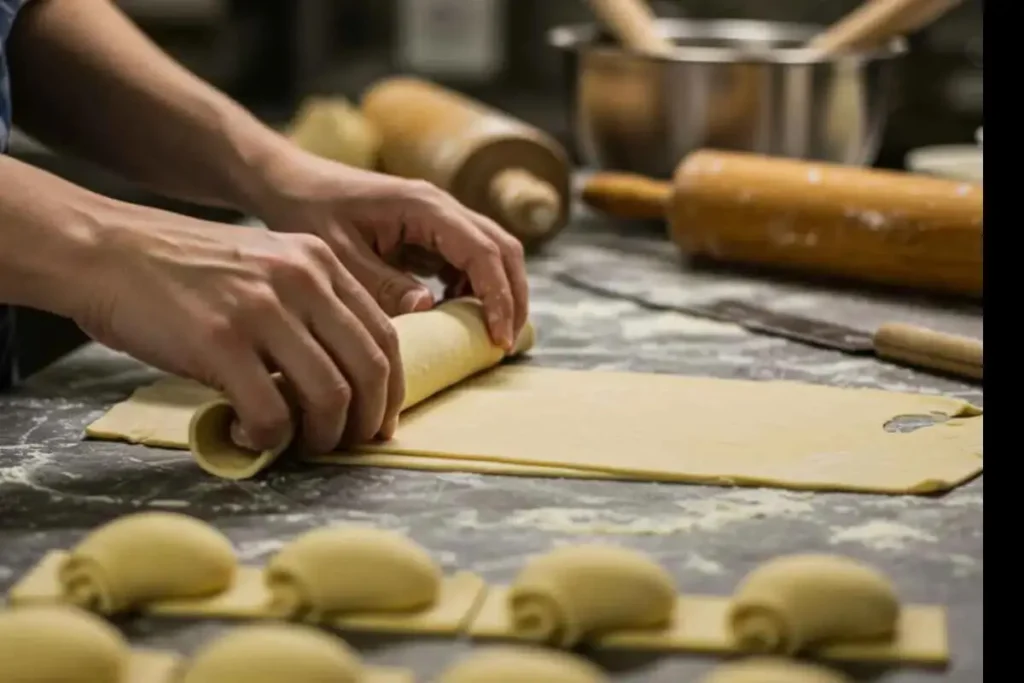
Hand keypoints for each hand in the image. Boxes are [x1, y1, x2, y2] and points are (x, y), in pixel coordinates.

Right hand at [76, 201, 404, 453]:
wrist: (107, 250)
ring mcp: (262, 309)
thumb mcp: (265, 265)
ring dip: (322, 438)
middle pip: (369, 368)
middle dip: (366, 421)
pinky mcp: (220, 342)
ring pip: (330, 396)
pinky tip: (249, 437)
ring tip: (299, 445)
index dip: (390, 389)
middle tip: (347, 445)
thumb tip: (342, 376)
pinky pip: (270, 413)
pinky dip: (268, 441)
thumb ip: (309, 306)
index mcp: (320, 262)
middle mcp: (302, 280)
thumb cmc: (185, 269)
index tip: (379, 420)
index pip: (386, 335)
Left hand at [253, 153, 528, 349]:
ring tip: (487, 335)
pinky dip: (472, 288)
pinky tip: (454, 314)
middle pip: (502, 249)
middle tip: (505, 343)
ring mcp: (437, 217)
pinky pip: (466, 259)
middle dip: (513, 297)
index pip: (483, 252)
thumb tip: (431, 307)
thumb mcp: (341, 256)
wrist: (288, 182)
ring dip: (497, 292)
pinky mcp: (428, 231)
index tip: (498, 339)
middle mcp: (441, 206)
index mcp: (424, 206)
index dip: (499, 297)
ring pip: (490, 253)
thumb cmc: (308, 211)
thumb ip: (384, 284)